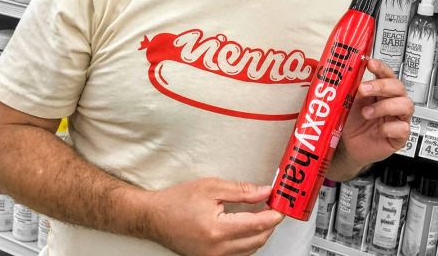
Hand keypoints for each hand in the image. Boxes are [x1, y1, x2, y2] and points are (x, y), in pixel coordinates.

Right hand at [146, 177, 283, 255]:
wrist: (155, 216)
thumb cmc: (178, 200)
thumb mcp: (211, 187)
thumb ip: (241, 191)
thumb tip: (264, 191)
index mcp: (218, 229)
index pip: (256, 225)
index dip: (273, 215)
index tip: (281, 207)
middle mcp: (217, 249)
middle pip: (257, 240)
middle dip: (270, 224)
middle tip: (274, 208)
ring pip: (250, 250)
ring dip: (261, 234)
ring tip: (264, 215)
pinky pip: (239, 255)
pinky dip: (249, 242)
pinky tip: (249, 228)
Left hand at [331, 58, 413, 177]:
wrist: (349, 145)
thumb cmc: (351, 121)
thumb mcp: (347, 102)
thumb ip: (349, 88)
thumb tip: (342, 73)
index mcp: (380, 91)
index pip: (387, 74)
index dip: (381, 68)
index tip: (370, 64)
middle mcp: (392, 102)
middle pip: (399, 87)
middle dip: (381, 86)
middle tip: (362, 90)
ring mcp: (398, 119)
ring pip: (406, 105)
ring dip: (385, 106)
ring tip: (367, 113)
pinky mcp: (399, 137)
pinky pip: (404, 128)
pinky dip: (390, 128)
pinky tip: (379, 130)